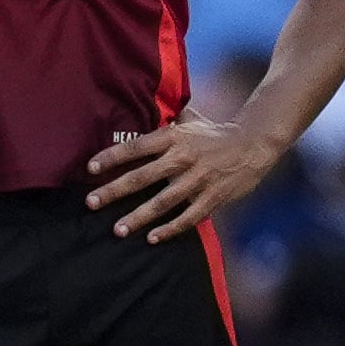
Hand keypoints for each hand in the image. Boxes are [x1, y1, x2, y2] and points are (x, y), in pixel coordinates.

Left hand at [88, 114, 278, 241]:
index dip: (111, 156)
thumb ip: (163, 121)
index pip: (135, 147)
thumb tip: (135, 107)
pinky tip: (152, 238)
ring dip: (139, 217)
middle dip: (114, 191)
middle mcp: (183, 158)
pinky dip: (171, 229)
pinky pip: (189, 217)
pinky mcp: (214, 197)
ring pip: (163, 202)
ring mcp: (199, 180)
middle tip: (91, 203)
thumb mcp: (188, 120)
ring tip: (117, 230)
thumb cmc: (213, 132)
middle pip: (142, 176)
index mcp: (173, 137)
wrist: (255, 143)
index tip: (89, 167)